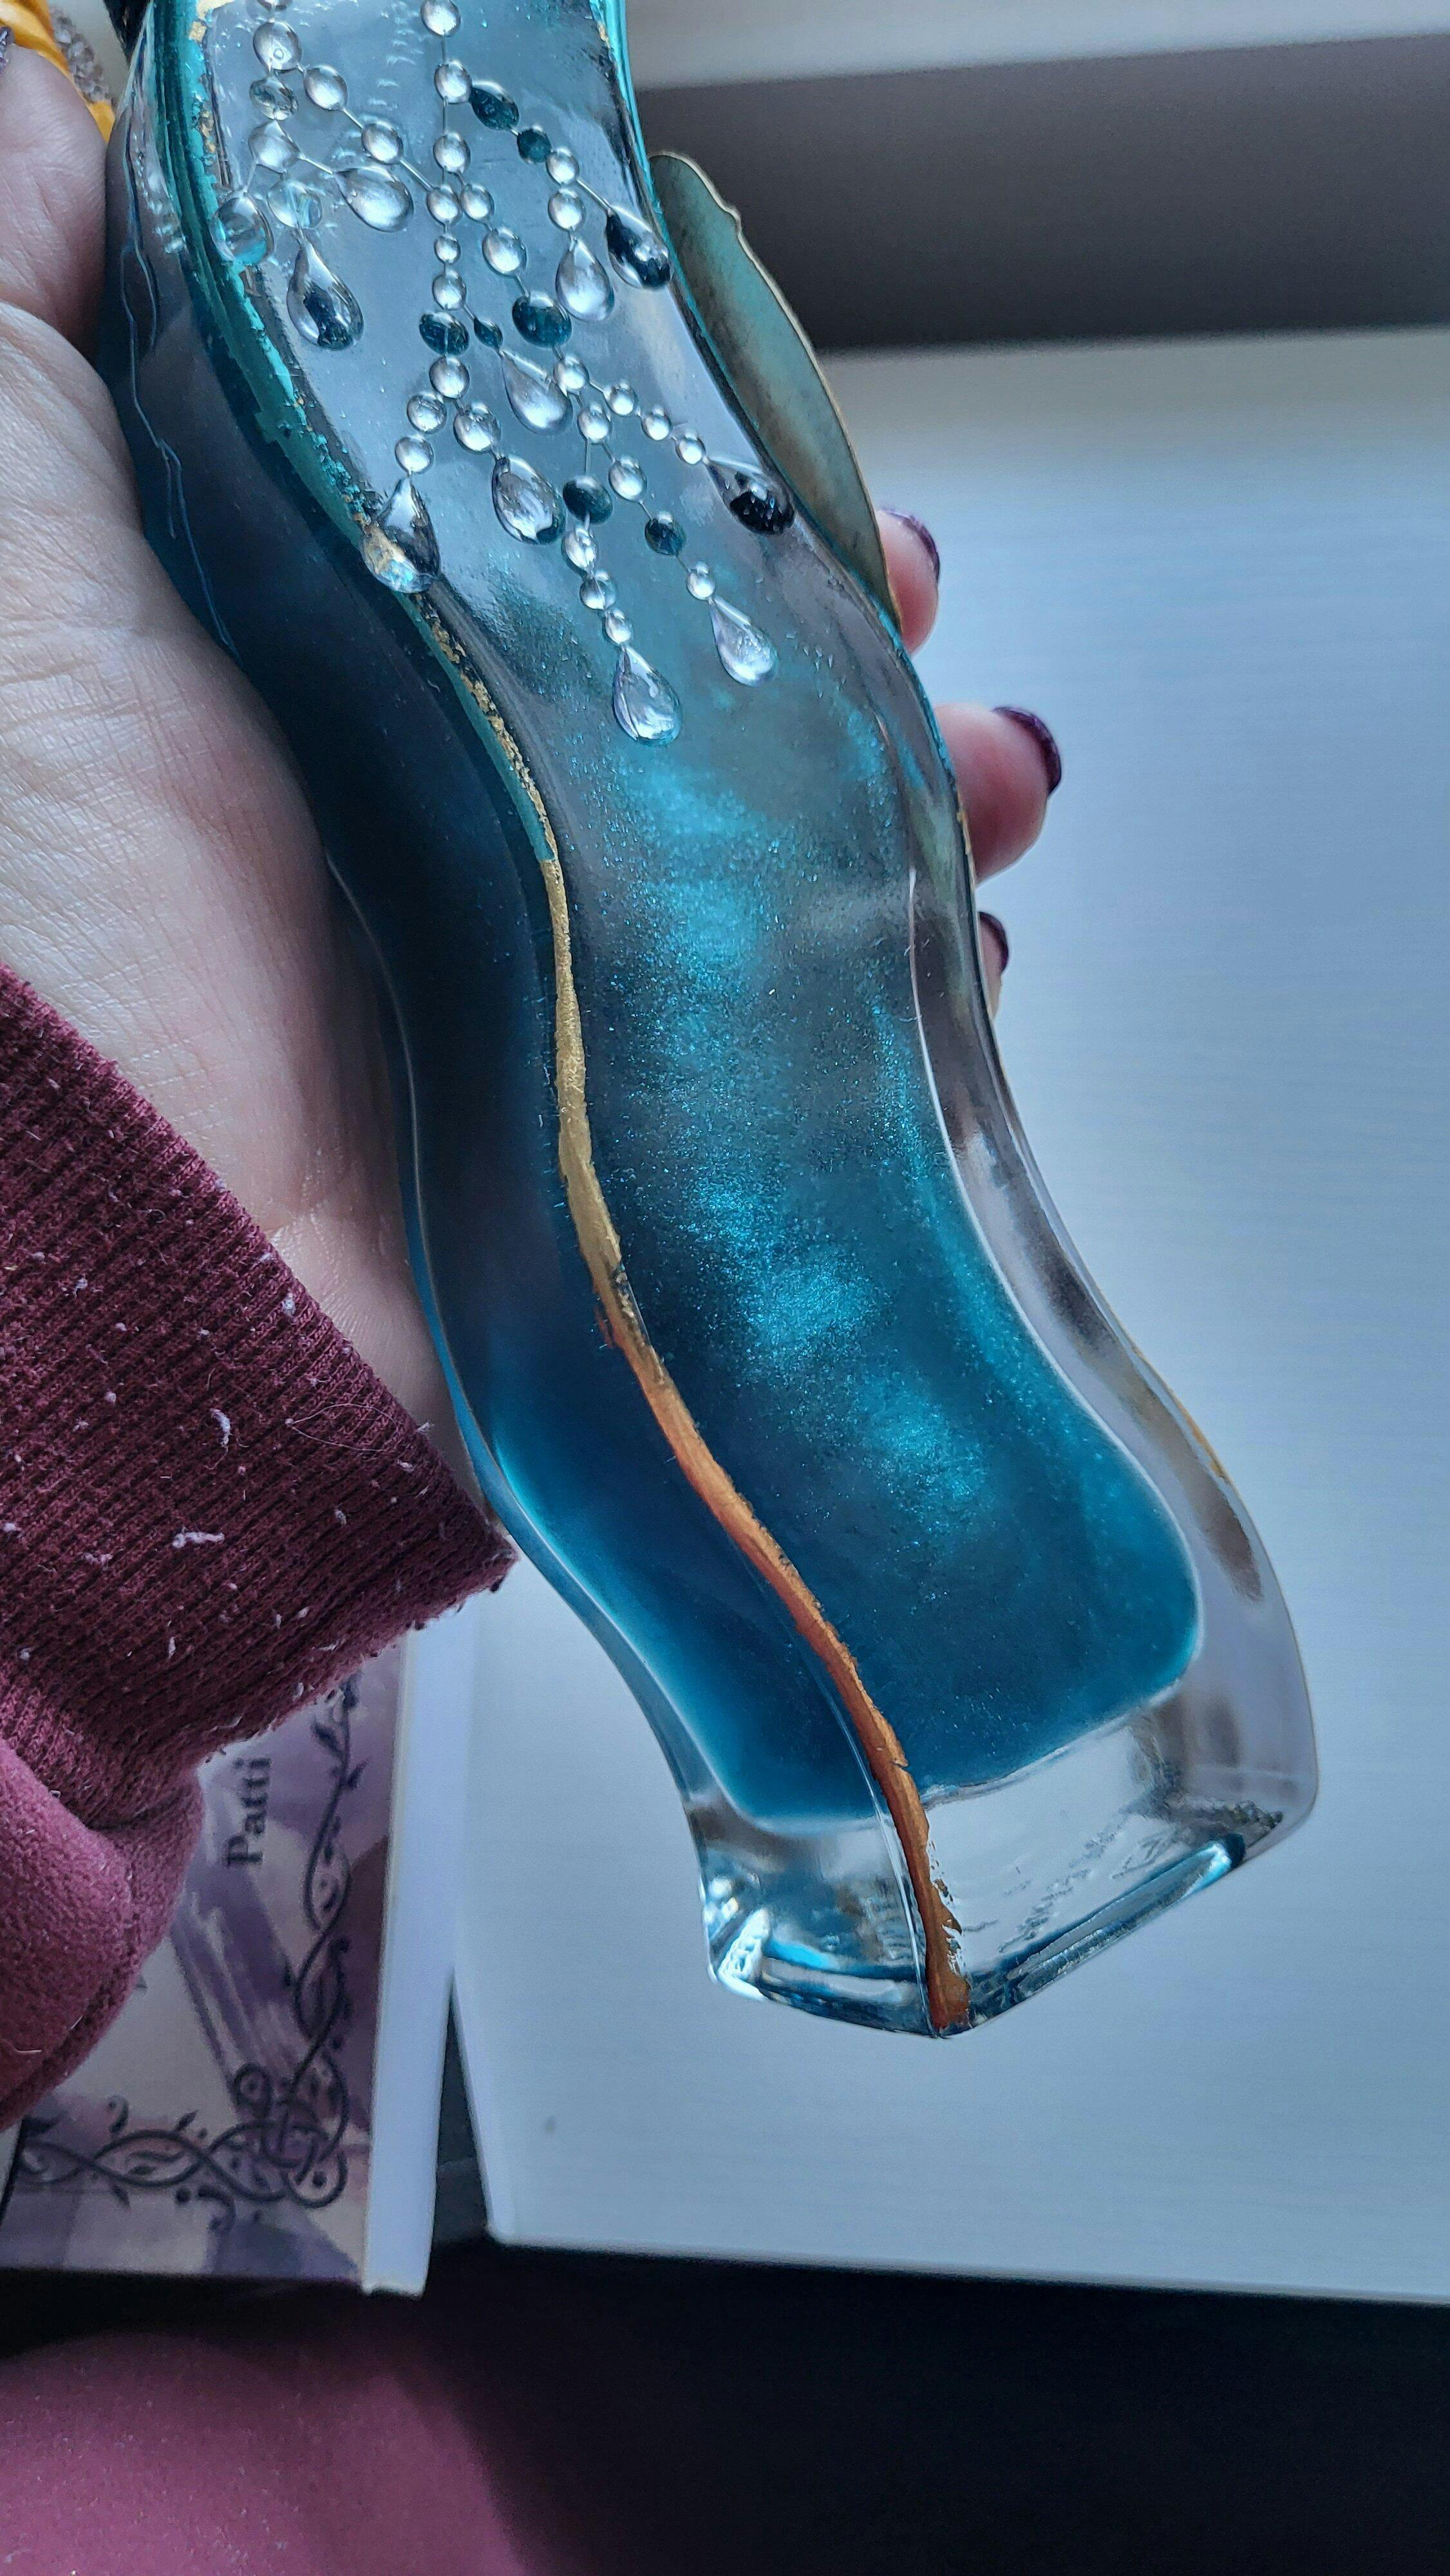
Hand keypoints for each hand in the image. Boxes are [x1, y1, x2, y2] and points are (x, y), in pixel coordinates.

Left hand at [0, 48, 1056, 1425]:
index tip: (755, 399)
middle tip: (908, 590)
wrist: (132, 1241)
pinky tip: (964, 951)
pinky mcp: (626, 1114)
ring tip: (983, 771)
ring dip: (918, 782)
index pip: (545, 508)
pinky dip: (916, 984)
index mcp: (325, 651)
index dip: (669, 443)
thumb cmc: (44, 903)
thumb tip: (74, 115)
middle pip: (693, 666)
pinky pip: (816, 1026)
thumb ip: (29, 291)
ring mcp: (548, 966)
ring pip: (786, 836)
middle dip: (833, 610)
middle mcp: (444, 801)